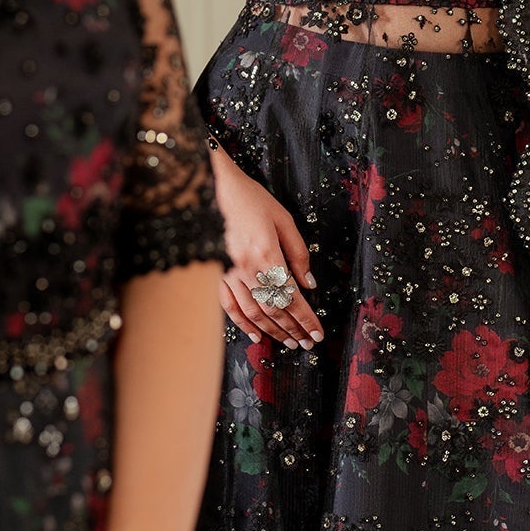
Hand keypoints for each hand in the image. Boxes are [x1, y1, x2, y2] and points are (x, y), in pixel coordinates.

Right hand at [210, 145, 323, 348]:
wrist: (212, 187)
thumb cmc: (249, 198)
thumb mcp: (283, 219)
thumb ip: (298, 253)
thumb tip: (308, 283)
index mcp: (266, 254)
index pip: (291, 296)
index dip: (306, 318)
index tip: (317, 332)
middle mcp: (246, 269)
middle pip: (274, 309)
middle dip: (293, 329)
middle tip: (308, 343)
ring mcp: (228, 274)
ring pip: (253, 313)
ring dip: (273, 331)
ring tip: (288, 342)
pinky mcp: (215, 274)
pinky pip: (229, 306)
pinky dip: (243, 323)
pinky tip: (256, 334)